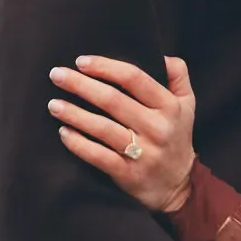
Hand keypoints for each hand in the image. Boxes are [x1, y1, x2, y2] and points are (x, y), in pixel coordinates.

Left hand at [48, 55, 195, 212]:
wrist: (177, 185)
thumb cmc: (175, 136)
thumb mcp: (187, 104)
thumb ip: (178, 75)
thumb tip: (161, 55)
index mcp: (169, 106)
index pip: (134, 78)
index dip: (105, 67)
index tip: (81, 61)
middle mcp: (157, 128)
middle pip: (113, 100)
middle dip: (81, 85)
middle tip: (57, 75)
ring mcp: (143, 153)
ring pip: (102, 128)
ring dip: (74, 114)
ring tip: (53, 104)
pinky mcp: (128, 173)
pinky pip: (98, 156)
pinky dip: (78, 144)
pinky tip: (63, 133)